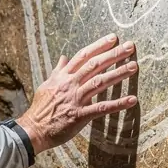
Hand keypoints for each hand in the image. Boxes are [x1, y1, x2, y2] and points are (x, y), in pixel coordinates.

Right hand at [16, 34, 137, 153]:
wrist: (33, 129)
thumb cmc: (41, 108)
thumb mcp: (47, 85)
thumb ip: (58, 71)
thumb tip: (64, 57)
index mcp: (63, 76)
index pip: (83, 56)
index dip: (99, 46)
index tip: (113, 38)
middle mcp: (70, 84)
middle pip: (94, 65)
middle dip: (113, 54)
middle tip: (130, 46)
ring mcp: (75, 99)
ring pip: (100, 82)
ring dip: (118, 73)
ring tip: (134, 66)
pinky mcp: (80, 115)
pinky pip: (102, 108)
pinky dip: (118, 104)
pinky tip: (132, 100)